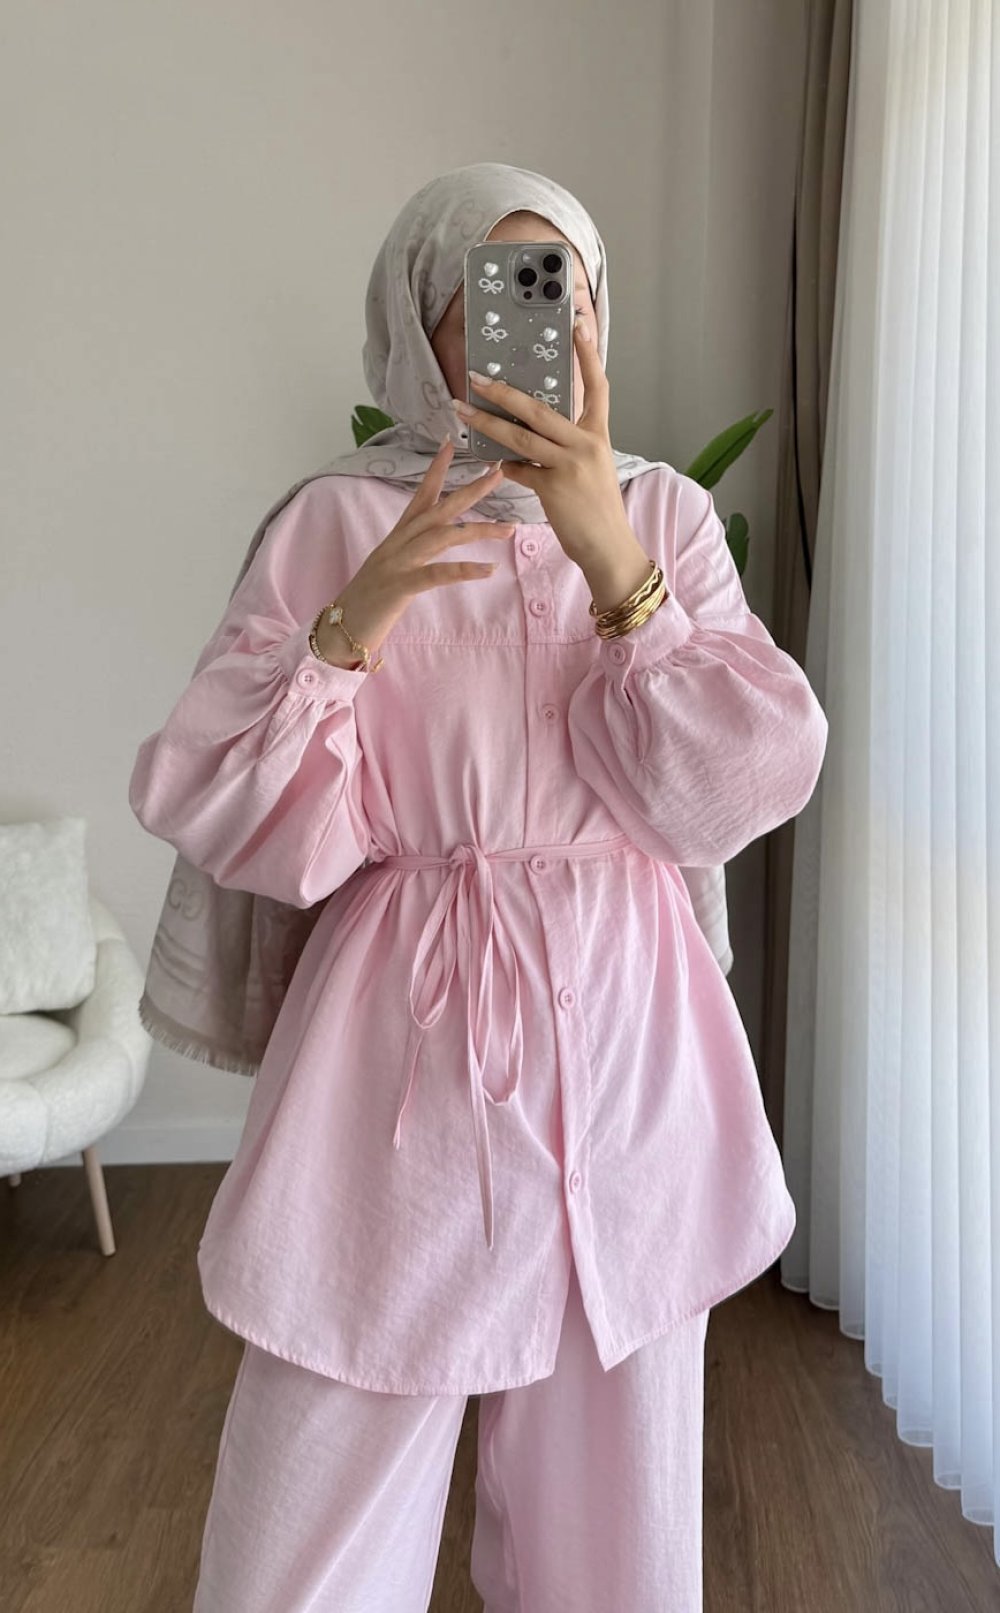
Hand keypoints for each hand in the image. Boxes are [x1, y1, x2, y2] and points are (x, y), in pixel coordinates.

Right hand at [317, 443, 514, 664]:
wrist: (339, 630)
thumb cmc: (369, 603)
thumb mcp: (392, 569)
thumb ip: (413, 553)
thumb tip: (435, 543)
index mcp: (397, 538)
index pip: (420, 496)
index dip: (436, 470)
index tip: (452, 445)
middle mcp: (398, 543)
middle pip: (439, 509)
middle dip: (470, 490)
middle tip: (499, 472)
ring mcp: (398, 563)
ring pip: (442, 536)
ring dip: (478, 530)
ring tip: (509, 528)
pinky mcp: (400, 587)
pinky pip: (437, 574)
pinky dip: (464, 570)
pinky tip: (489, 570)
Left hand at [452, 321, 641, 578]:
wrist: (608, 547)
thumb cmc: (598, 509)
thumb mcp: (592, 468)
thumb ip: (567, 446)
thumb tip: (530, 436)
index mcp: (598, 434)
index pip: (597, 386)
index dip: (588, 354)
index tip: (579, 323)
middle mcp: (586, 443)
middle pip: (539, 408)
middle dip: (504, 391)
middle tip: (477, 376)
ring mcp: (570, 464)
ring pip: (520, 436)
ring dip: (487, 423)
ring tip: (462, 411)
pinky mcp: (554, 487)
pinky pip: (519, 470)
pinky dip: (505, 468)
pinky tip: (497, 466)